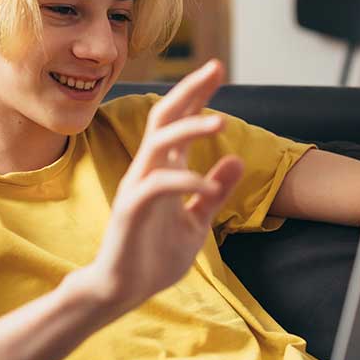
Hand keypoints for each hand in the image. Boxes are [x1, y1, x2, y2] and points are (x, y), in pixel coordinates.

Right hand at [73, 59, 243, 311]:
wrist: (123, 291)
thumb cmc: (154, 257)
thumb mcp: (196, 223)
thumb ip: (214, 193)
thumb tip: (236, 159)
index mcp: (164, 169)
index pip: (179, 121)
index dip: (197, 94)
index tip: (217, 68)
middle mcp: (148, 170)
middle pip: (164, 117)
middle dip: (190, 91)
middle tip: (215, 68)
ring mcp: (137, 187)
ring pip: (159, 144)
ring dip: (189, 129)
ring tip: (221, 123)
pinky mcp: (131, 210)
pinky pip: (158, 185)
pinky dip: (187, 181)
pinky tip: (209, 185)